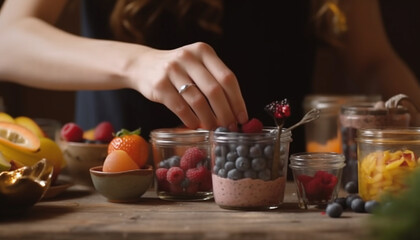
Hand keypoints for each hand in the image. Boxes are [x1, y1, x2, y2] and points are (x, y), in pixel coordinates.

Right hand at [128, 42, 248, 130]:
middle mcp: (188, 57)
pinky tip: (195, 125)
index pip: (227, 77)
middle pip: (214, 90)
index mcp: (203, 51)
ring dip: (209, 119)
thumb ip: (214, 80)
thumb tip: (235, 111)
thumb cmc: (178, 70)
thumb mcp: (197, 65)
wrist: (143, 65)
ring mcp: (172, 70)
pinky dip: (190, 120)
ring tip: (213, 128)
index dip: (237, 100)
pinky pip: (180, 107)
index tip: (242, 117)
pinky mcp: (159, 85)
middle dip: (225, 113)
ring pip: (198, 101)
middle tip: (229, 127)